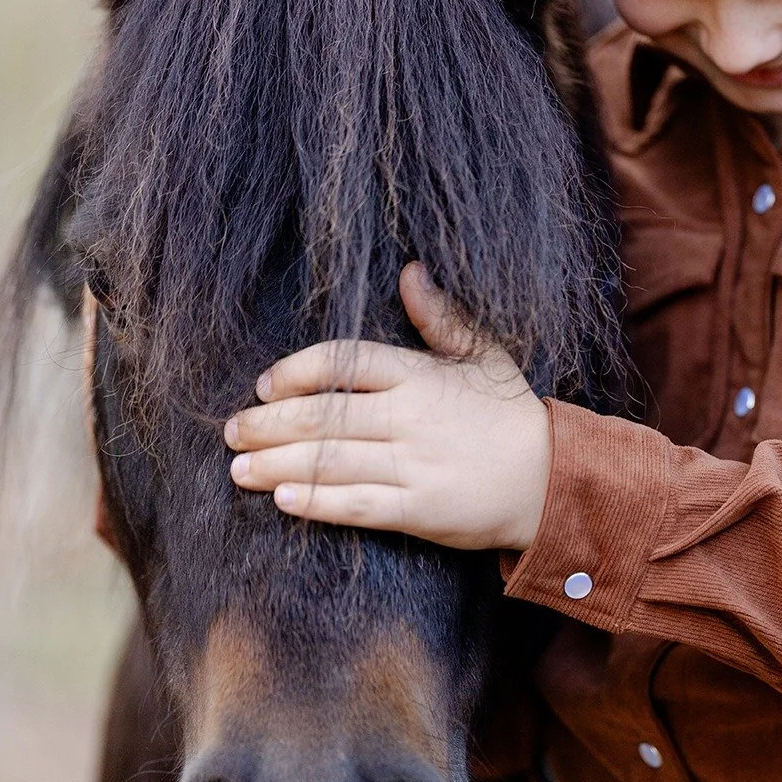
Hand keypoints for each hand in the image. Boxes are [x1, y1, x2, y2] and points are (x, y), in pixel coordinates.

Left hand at [224, 263, 548, 549]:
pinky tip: (282, 501)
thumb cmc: (510, 414)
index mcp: (421, 376)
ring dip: (277, 465)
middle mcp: (412, 418)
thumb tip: (409, 271)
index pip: (344, 363)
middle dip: (269, 423)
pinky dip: (317, 503)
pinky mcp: (420, 510)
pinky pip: (358, 505)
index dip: (296, 371)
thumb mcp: (483, 355)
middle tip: (231, 430)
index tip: (263, 385)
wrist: (550, 479)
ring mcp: (415, 465)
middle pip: (325, 414)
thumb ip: (439, 318)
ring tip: (238, 468)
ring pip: (331, 461)